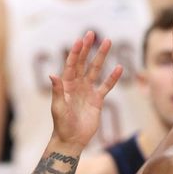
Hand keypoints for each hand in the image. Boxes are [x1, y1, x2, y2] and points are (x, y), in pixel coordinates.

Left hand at [49, 31, 122, 149]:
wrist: (72, 139)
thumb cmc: (62, 125)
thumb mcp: (58, 107)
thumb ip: (57, 91)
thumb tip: (53, 74)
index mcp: (66, 84)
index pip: (71, 64)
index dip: (75, 52)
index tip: (81, 39)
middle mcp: (77, 85)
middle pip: (83, 62)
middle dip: (88, 48)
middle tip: (92, 34)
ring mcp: (88, 91)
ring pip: (96, 70)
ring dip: (101, 57)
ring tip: (108, 42)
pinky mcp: (97, 100)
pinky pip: (106, 86)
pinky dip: (112, 78)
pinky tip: (119, 68)